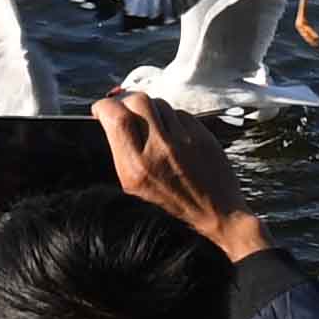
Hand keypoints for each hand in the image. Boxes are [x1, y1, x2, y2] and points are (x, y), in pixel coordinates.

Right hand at [97, 95, 264, 261]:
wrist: (217, 217)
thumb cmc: (173, 209)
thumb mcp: (134, 190)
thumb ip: (122, 156)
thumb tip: (110, 123)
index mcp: (136, 169)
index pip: (115, 117)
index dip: (104, 106)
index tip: (102, 110)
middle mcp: (160, 151)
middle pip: (137, 100)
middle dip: (127, 101)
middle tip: (125, 110)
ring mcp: (184, 141)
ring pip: (160, 104)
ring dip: (151, 109)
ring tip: (151, 125)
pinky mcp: (203, 136)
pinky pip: (181, 114)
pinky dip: (172, 119)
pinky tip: (173, 135)